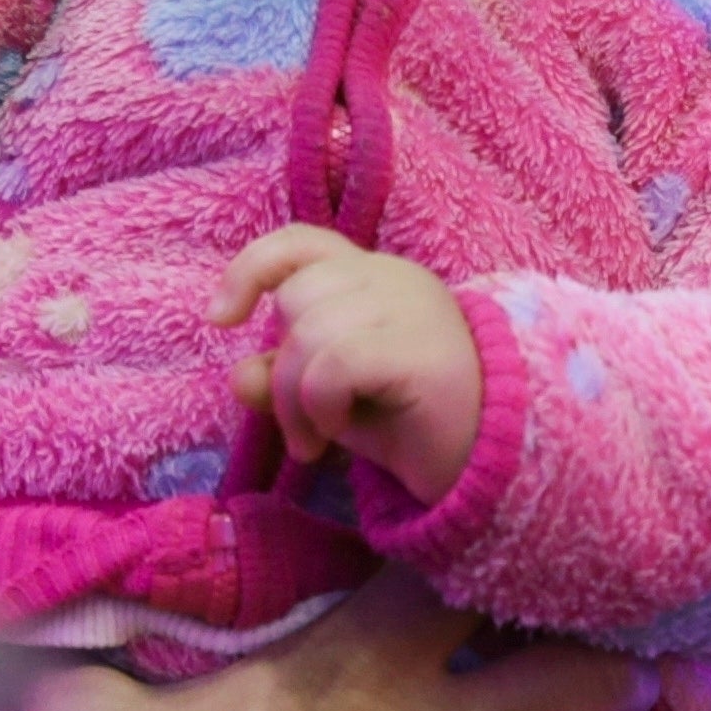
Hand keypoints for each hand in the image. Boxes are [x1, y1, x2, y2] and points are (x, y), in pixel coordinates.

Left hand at [218, 227, 488, 499]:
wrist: (487, 468)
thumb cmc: (409, 426)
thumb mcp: (329, 401)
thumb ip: (282, 380)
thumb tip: (238, 374)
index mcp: (375, 277)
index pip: (301, 241)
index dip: (251, 268)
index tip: (222, 318)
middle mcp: (394, 280)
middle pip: (296, 294)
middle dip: (280, 370)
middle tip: (302, 429)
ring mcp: (412, 309)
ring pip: (308, 330)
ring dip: (294, 400)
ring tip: (318, 440)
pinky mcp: (421, 351)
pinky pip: (332, 363)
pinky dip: (317, 404)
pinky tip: (335, 435)